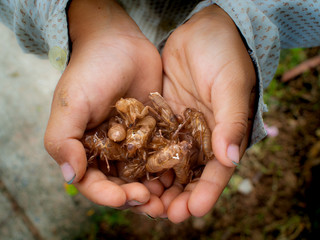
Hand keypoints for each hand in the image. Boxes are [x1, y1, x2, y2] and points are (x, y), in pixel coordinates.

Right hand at [44, 0, 163, 210]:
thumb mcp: (71, 103)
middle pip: (121, 185)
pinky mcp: (153, 132)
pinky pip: (160, 156)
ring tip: (170, 198)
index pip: (93, 182)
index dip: (108, 195)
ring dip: (155, 190)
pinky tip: (179, 176)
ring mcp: (132, 142)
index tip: (126, 198)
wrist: (120, 43)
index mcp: (84, 148)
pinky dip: (168, 169)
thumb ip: (62, 139)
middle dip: (135, 198)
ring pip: (143, 176)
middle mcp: (108, 150)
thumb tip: (69, 176)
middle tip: (154, 204)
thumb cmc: (91, 71)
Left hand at [144, 5, 255, 221]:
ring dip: (160, 184)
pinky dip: (146, 160)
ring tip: (145, 201)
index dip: (206, 193)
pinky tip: (134, 173)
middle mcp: (202, 136)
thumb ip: (231, 121)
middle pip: (191, 175)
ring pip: (170, 164)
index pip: (217, 171)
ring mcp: (181, 128)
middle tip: (164, 214)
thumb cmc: (224, 55)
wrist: (201, 31)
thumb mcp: (231, 85)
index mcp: (224, 134)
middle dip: (179, 196)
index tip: (193, 211)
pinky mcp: (163, 118)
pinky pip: (154, 143)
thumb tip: (231, 159)